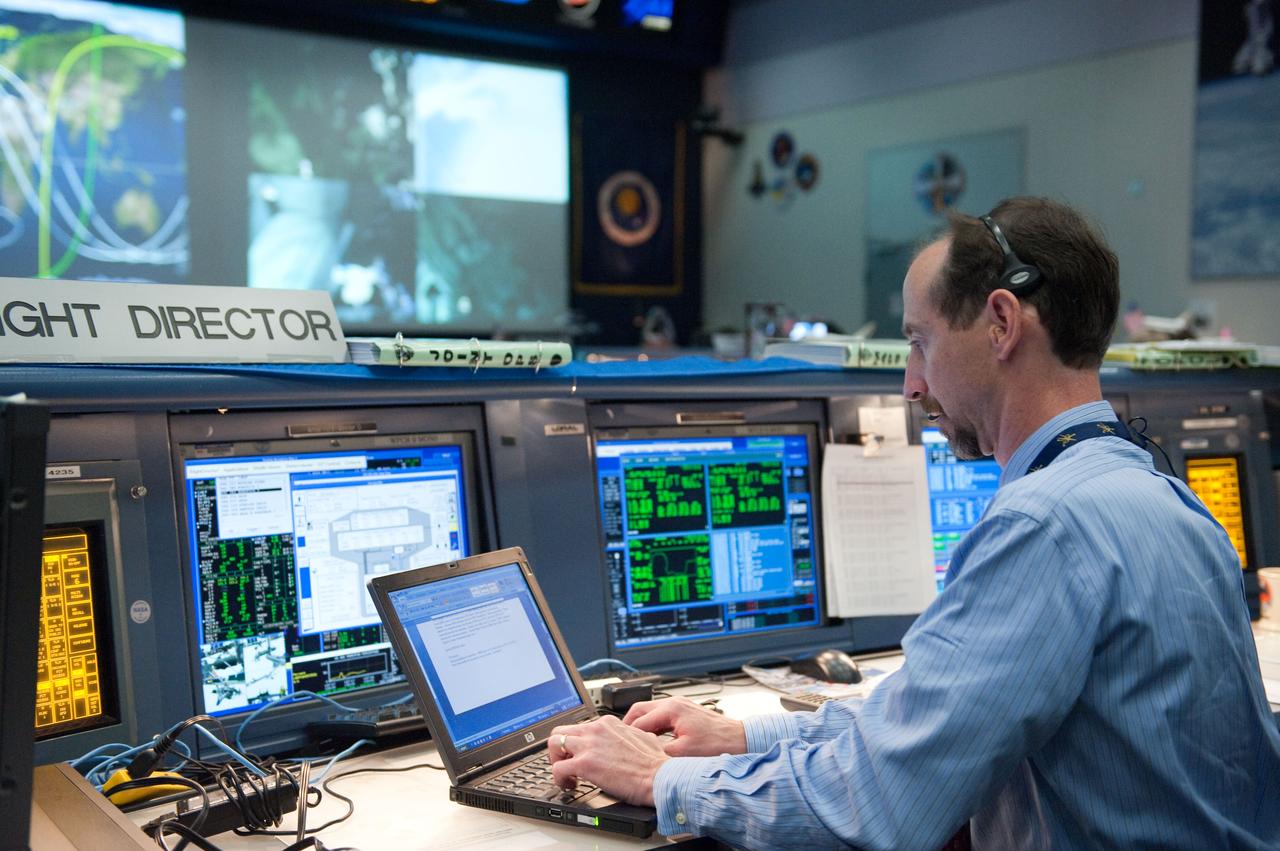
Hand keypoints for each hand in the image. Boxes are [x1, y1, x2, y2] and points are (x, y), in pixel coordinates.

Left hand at [547, 716, 666, 806]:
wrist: (659, 776)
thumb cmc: (655, 763)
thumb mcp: (642, 737)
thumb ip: (629, 735)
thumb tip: (630, 738)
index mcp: (608, 723)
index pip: (581, 727)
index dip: (578, 744)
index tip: (580, 755)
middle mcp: (596, 730)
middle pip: (561, 731)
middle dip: (560, 749)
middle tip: (566, 763)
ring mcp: (589, 745)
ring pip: (553, 743)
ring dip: (555, 760)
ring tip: (565, 774)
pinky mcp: (585, 764)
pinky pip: (557, 769)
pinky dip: (559, 779)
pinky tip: (570, 786)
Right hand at [623, 696, 746, 756]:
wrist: (740, 740)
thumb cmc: (718, 744)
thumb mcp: (683, 754)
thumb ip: (659, 753)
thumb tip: (642, 759)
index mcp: (671, 709)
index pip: (638, 722)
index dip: (626, 737)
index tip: (617, 747)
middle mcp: (674, 703)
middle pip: (640, 709)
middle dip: (627, 725)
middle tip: (619, 741)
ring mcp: (680, 705)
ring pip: (650, 711)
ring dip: (640, 725)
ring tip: (632, 742)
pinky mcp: (686, 712)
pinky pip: (661, 715)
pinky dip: (652, 725)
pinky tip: (652, 739)